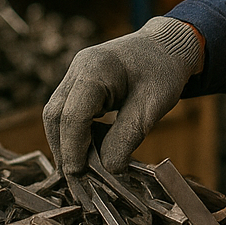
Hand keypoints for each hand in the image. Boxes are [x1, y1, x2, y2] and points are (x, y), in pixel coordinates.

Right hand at [43, 17, 203, 174]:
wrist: (169, 46)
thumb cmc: (165, 71)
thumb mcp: (153, 105)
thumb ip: (128, 136)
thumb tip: (107, 169)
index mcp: (95, 68)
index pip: (72, 116)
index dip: (73, 149)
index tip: (80, 176)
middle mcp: (78, 68)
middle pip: (55, 115)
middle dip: (64, 149)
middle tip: (78, 178)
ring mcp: (76, 73)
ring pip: (57, 114)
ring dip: (68, 142)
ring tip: (86, 167)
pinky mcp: (80, 81)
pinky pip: (68, 110)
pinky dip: (76, 131)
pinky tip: (93, 147)